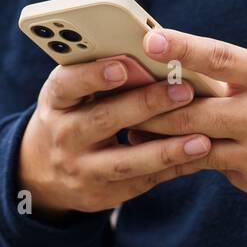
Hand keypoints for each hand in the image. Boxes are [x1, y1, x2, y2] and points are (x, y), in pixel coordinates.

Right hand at [19, 56, 214, 219]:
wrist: (45, 169)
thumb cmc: (73, 113)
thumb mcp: (73, 92)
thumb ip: (101, 74)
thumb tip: (154, 52)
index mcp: (56, 100)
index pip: (67, 84)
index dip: (92, 75)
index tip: (122, 66)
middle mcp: (64, 135)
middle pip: (104, 119)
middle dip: (146, 105)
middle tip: (183, 91)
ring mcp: (81, 169)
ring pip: (125, 161)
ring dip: (165, 150)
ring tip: (201, 139)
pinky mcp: (101, 194)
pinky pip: (142, 182)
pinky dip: (172, 168)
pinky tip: (199, 156)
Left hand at [132, 30, 246, 206]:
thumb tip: (199, 69)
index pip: (220, 59)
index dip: (182, 48)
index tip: (151, 38)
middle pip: (190, 113)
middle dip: (149, 106)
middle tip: (118, 97)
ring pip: (193, 148)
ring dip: (160, 140)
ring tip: (133, 130)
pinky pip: (218, 167)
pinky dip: (203, 156)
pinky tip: (186, 151)